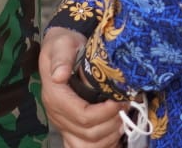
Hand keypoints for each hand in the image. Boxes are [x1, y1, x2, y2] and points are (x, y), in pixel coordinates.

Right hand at [39, 28, 128, 147]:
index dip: (106, 114)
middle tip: (126, 108)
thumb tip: (59, 75)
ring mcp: (62, 123)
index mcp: (55, 96)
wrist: (60, 47)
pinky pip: (83, 147)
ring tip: (122, 118)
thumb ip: (61, 58)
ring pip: (89, 145)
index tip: (121, 101)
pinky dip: (101, 145)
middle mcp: (56, 114)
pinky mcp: (69, 127)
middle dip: (112, 124)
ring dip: (110, 136)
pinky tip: (113, 135)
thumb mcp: (62, 44)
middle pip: (89, 134)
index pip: (84, 116)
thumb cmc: (64, 44)